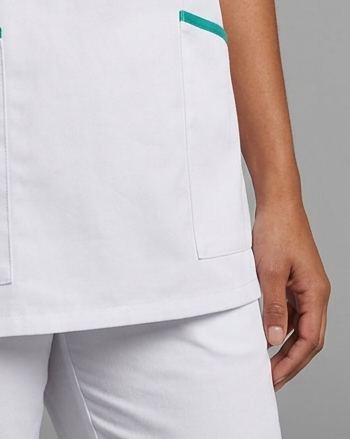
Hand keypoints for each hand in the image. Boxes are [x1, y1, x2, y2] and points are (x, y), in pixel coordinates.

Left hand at [252, 196, 330, 390]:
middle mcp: (316, 293)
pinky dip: (283, 329)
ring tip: (267, 365)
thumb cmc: (276, 230)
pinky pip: (293, 313)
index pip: (310, 340)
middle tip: (270, 380)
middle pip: (309, 339)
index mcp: (316, 292)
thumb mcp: (269, 270)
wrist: (277, 201)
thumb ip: (273, 306)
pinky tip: (267, 336)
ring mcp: (307, 287)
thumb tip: (273, 339)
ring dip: (286, 348)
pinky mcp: (296, 281)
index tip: (273, 378)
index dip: (291, 362)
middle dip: (291, 362)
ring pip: (302, 328)